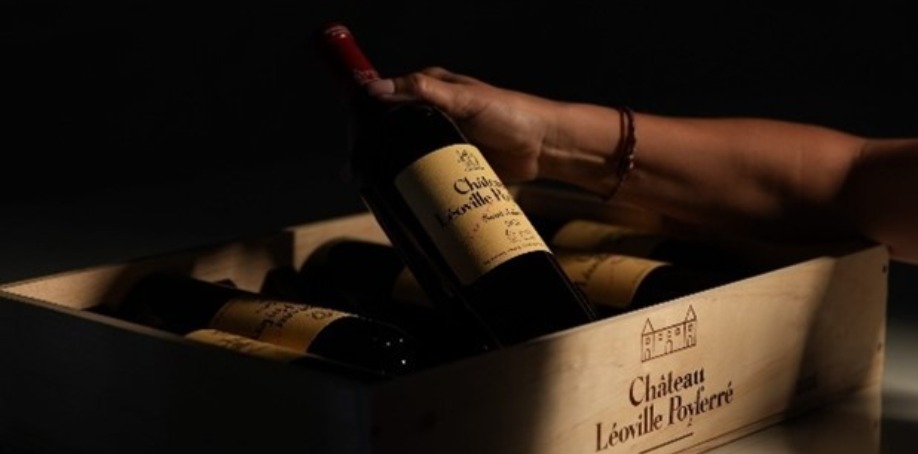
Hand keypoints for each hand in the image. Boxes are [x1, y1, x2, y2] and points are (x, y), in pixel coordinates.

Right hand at [367, 67, 563, 183]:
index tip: (352, 137)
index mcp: (431, 89)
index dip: (367, 116)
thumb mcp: (464, 98)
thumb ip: (423, 91)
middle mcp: (433, 114)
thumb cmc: (510, 113)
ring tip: (374, 190)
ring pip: (408, 156)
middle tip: (359, 173)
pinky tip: (400, 198)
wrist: (545, 147)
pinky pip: (428, 175)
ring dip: (393, 172)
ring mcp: (442, 142)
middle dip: (376, 151)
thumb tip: (377, 89)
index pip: (389, 99)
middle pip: (394, 132)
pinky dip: (415, 186)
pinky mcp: (453, 165)